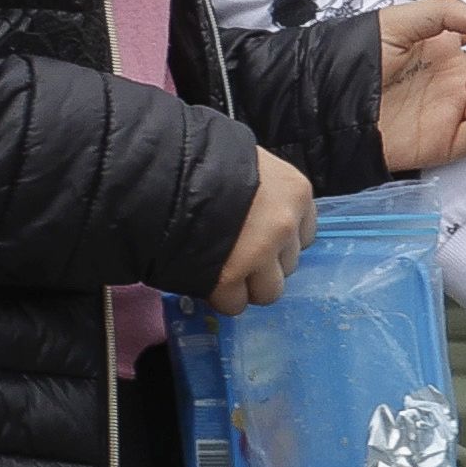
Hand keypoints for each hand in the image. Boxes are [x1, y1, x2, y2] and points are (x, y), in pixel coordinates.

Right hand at [211, 147, 316, 312]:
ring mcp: (260, 253)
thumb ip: (262, 195)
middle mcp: (286, 224)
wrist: (162, 173)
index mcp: (296, 193)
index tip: (255, 239)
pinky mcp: (229, 277)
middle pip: (288, 266)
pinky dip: (220, 297)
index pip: (304, 236)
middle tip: (234, 255)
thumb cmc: (200, 162)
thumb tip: (258, 218)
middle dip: (263, 266)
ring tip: (220, 269)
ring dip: (246, 286)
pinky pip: (234, 304)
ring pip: (268, 291)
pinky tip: (205, 279)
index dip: (277, 243)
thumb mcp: (245, 168)